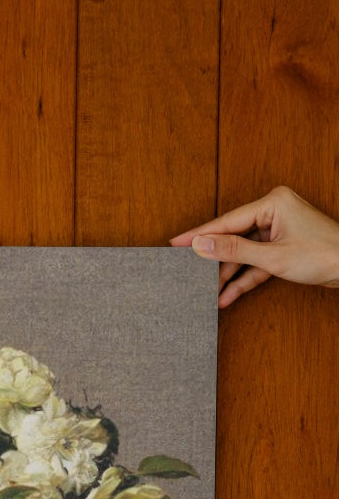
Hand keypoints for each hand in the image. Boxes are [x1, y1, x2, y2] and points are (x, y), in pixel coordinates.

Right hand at [170, 185, 338, 307]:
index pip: (227, 221)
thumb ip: (234, 250)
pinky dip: (244, 278)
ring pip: (243, 253)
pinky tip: (227, 295)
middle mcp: (274, 212)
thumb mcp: (273, 257)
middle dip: (214, 259)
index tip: (176, 243)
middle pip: (233, 237)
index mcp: (272, 203)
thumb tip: (201, 244)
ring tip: (207, 292)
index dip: (200, 235)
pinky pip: (256, 263)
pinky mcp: (282, 248)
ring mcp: (278, 230)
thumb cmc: (324, 255)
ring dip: (228, 275)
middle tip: (187, 271)